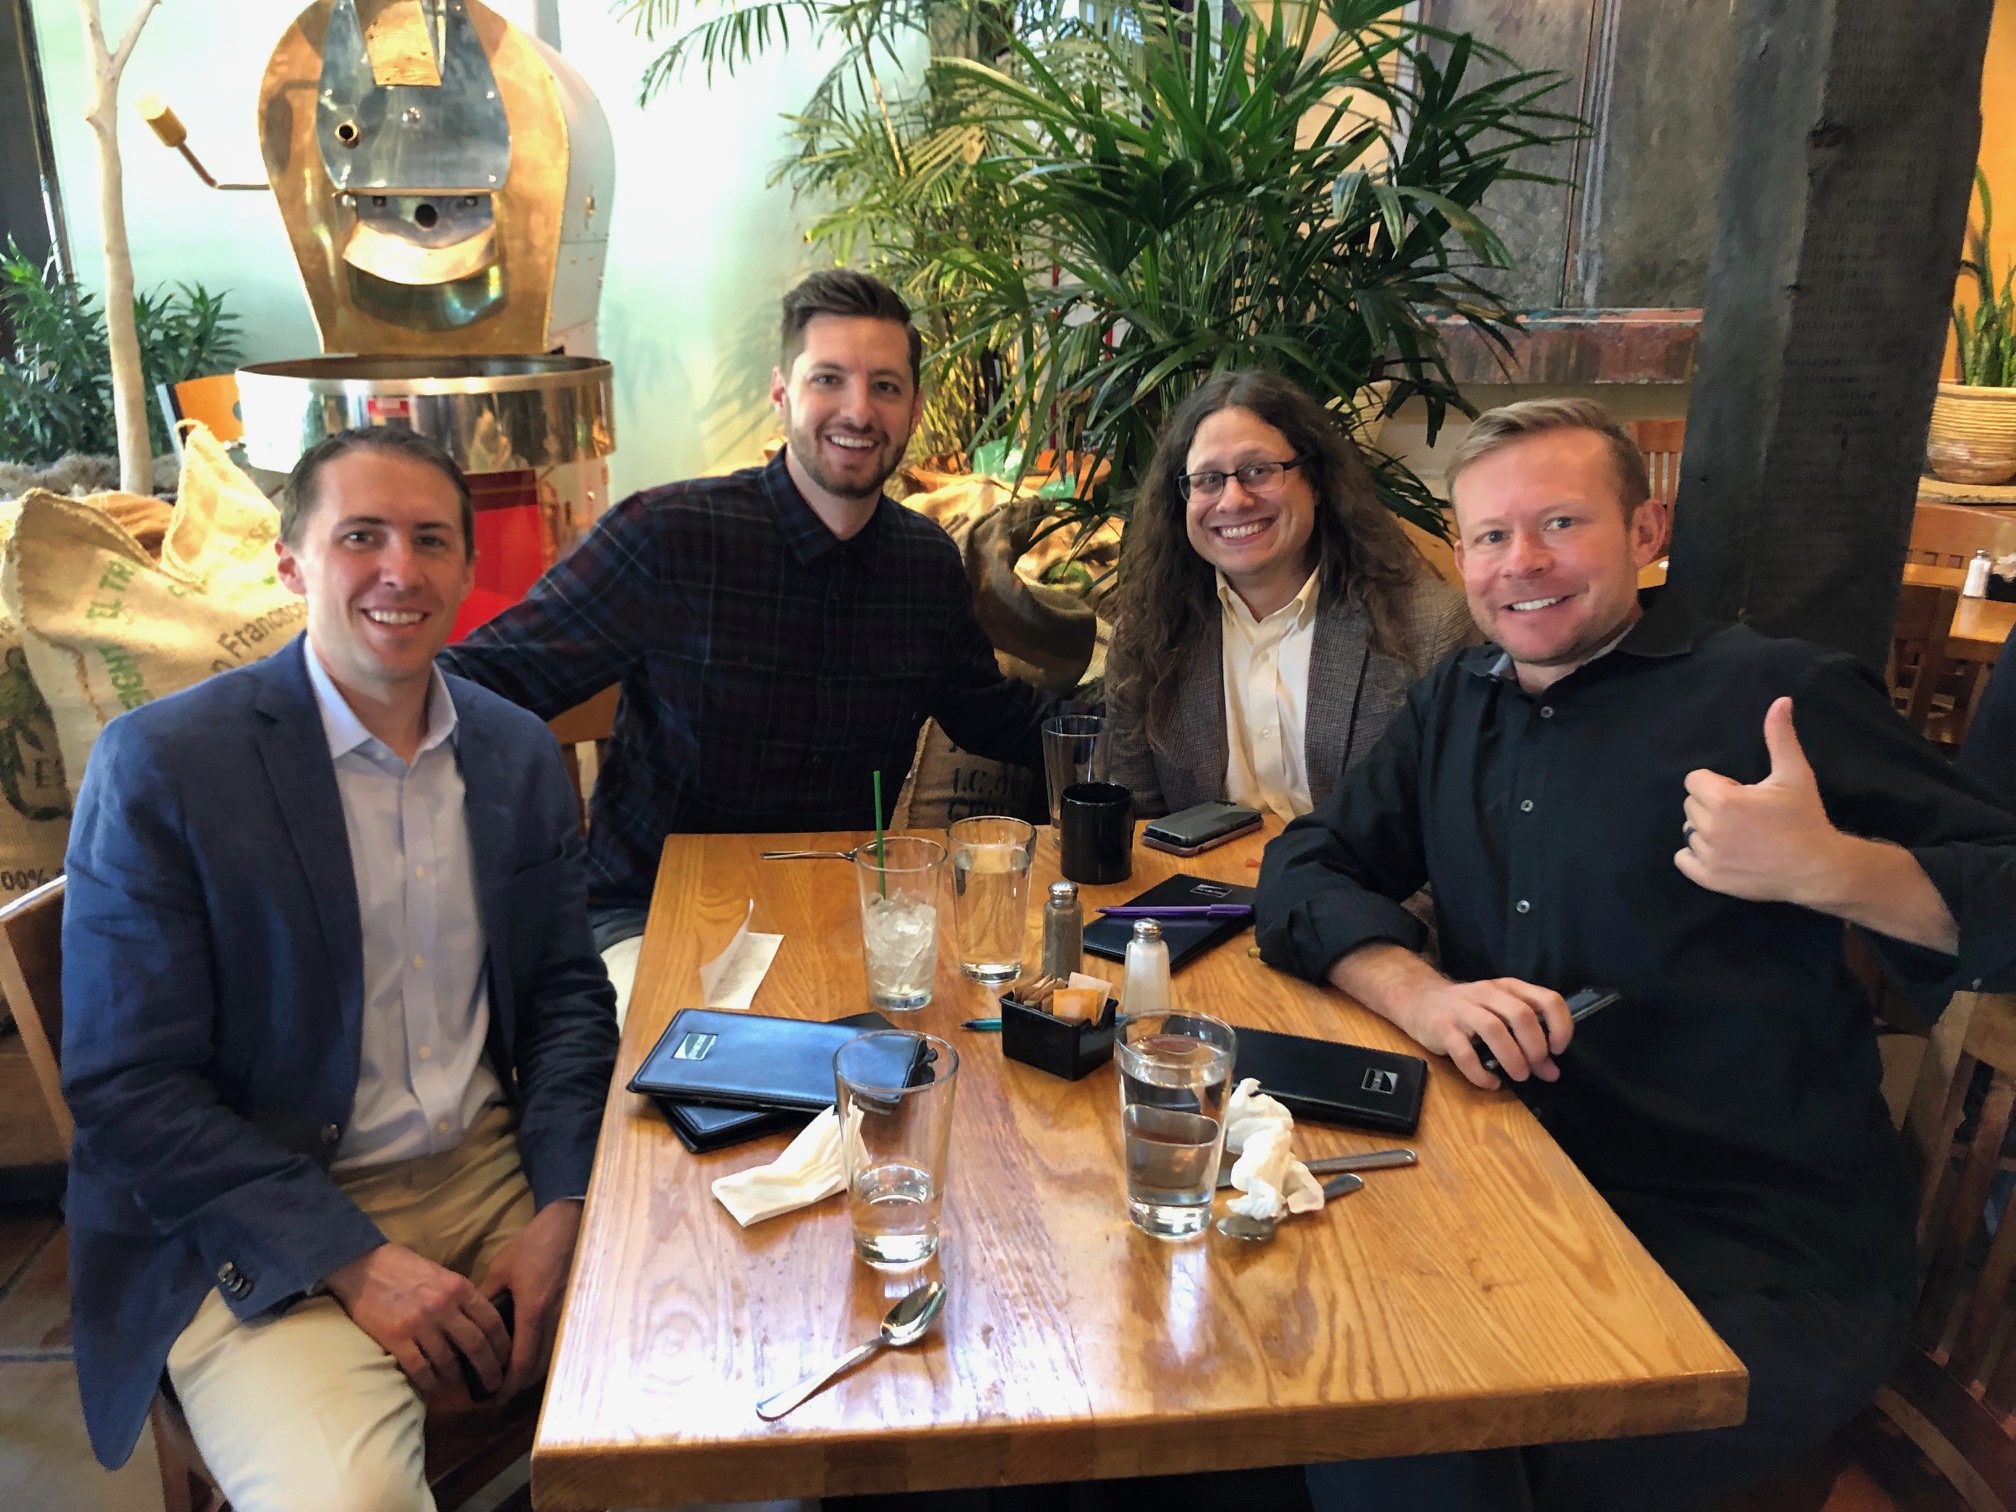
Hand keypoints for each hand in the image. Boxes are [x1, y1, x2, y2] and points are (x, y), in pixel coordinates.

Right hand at [325, 1242, 509, 1401]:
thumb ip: (461, 1297)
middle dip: (490, 1369)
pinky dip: (430, 1382)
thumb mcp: (442, 1275)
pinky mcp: (396, 1338)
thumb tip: (480, 1323)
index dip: (504, 1345)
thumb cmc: (404, 1268)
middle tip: (495, 1385)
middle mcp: (444, 1306)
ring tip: (465, 1390)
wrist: (363, 1266)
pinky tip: (435, 1388)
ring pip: (450, 1362)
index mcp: (459, 1287)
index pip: (492, 1321)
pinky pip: (420, 1369)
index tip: (509, 1359)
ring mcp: (420, 1324)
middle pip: (477, 1346)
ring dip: (459, 1379)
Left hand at [476, 1199, 582, 1400]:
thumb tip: (469, 1325)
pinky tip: (528, 1354)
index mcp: (533, 1310)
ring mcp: (568, 1316)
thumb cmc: (533, 1244)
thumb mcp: (501, 1269)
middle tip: (496, 1391)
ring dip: (530, 1372)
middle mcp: (554, 1319)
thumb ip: (486, 1299)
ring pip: (550, 1358)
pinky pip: (556, 1344)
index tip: (492, 1398)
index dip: (507, 1384)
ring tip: (508, 1376)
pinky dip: (541, 1356)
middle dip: (517, 1384)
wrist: (569, 1225)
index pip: (522, 1361)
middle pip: (538, 1367)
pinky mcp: (573, 1311)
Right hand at [1396, 977, 1572, 1089]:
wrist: (1419, 1000)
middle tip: (1536, 1068)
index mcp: (1509, 988)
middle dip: (1535, 1048)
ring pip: (1494, 1029)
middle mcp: (1488, 993)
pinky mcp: (1442, 1027)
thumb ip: (1527, 1041)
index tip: (1558, 1050)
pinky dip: (1480, 1072)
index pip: (1548, 999)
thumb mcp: (1500, 1015)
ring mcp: (1463, 1009)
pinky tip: (1490, 1082)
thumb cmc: (1468, 1010)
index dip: (1560, 1026)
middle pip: (1521, 1015)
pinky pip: (1464, 1052)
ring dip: (1512, 1058)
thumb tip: (1552, 1072)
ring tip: (1519, 1076)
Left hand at [1675, 697, 1847, 904]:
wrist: (1818, 868)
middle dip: (1712, 805)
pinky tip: (1723, 853)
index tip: (1742, 794)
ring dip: (1707, 830)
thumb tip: (1781, 701)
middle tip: (1745, 815)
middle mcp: (1709, 828)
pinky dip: (1696, 856)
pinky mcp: (1709, 878)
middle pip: (1691, 805)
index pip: (1694, 781)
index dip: (1718, 785)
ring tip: (1739, 835)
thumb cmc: (1805, 818)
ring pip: (1689, 831)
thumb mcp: (1795, 774)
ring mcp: (1707, 855)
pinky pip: (1683, 859)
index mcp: (1723, 800)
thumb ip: (1780, 737)